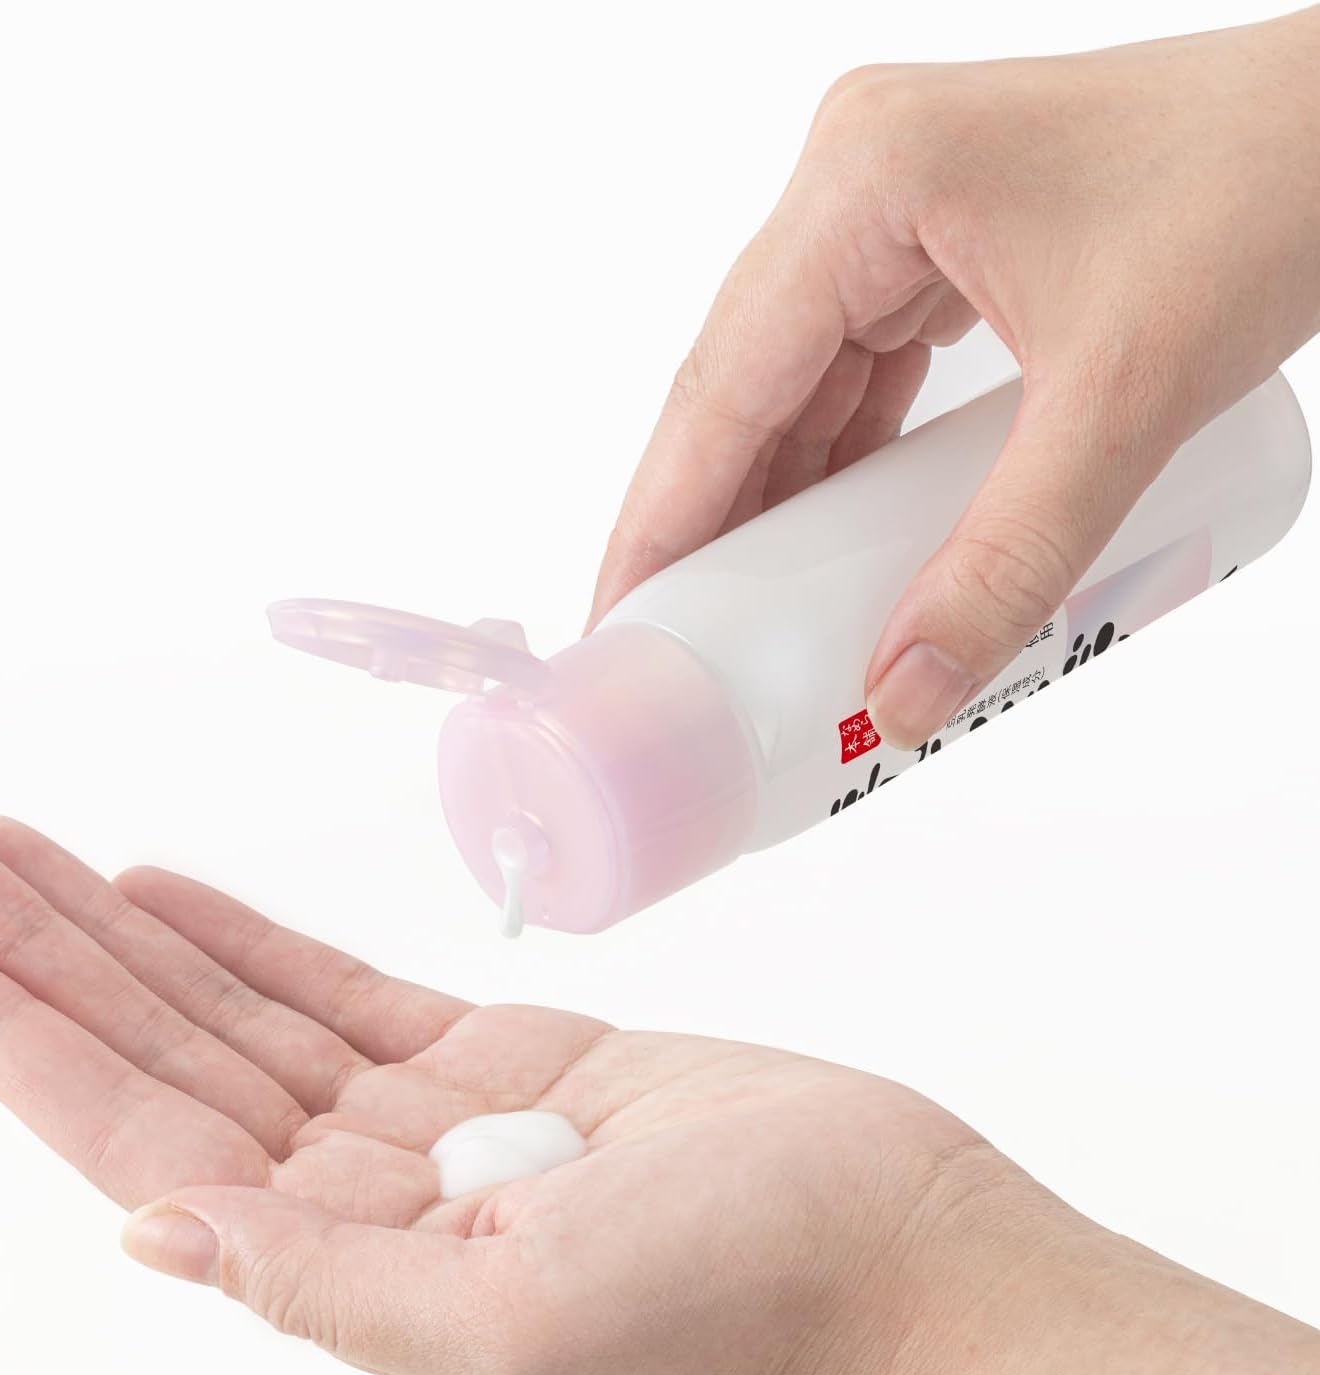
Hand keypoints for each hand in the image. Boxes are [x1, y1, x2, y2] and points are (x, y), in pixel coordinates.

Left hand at [0, 818, 1319, 1374]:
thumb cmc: (745, 1289)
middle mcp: (366, 1195)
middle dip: (44, 955)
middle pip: (166, 1057)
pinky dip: (249, 941)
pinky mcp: (506, 1057)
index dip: (24, 1041)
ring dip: (128, 933)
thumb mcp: (525, 1326)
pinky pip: (340, 989)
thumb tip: (158, 1240)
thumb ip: (332, 1290)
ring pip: (237, 1011)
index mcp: (352, 1266)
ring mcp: (431, 1120)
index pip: (142, 1138)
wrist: (894, 1233)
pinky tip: (169, 898)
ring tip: (22, 853)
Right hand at [588, 8, 1319, 748]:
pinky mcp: (929, 246)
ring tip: (740, 617)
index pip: (723, 383)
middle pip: (740, 389)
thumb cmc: (1269, 191)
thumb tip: (905, 689)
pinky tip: (828, 545)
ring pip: (791, 387)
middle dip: (706, 523)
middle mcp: (853, 186)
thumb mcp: (1121, 403)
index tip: (618, 617)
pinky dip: (836, 467)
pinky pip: (852, 375)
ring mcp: (887, 211)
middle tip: (668, 642)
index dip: (661, 515)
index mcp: (865, 185)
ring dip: (771, 503)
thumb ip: (1008, 561)